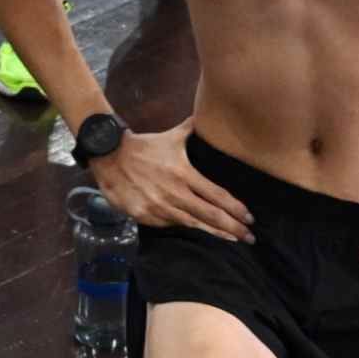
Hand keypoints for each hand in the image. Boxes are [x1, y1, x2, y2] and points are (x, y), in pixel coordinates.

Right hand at [98, 122, 252, 240]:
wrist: (109, 156)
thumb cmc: (143, 147)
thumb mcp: (170, 137)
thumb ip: (189, 130)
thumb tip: (203, 117)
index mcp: (184, 174)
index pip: (216, 195)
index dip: (235, 209)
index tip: (249, 218)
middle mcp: (175, 193)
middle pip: (210, 215)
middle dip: (232, 228)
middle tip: (249, 238)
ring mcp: (159, 207)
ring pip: (193, 225)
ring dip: (214, 234)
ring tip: (231, 240)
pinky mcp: (145, 216)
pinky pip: (169, 225)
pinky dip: (184, 227)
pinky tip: (198, 233)